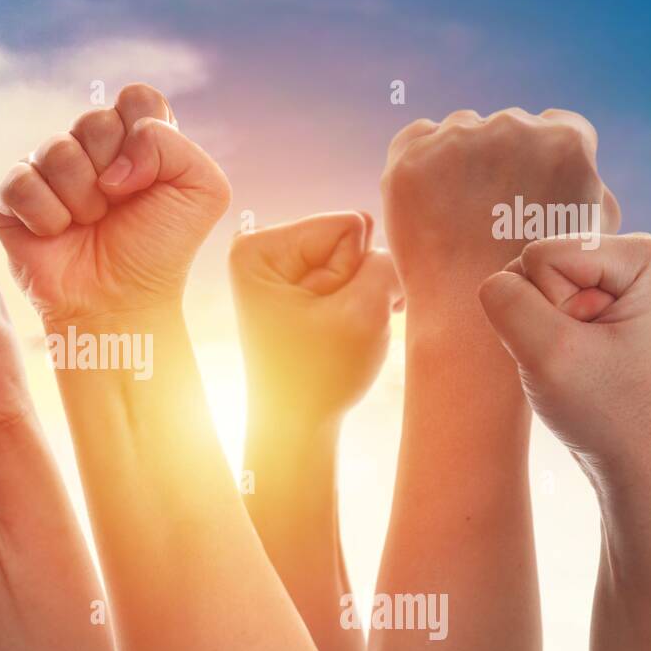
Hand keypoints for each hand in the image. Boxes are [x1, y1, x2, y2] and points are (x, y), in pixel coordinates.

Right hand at [0, 83, 230, 324]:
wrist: (119, 303)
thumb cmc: (160, 251)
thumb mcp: (202, 192)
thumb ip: (174, 145)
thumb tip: (113, 160)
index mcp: (135, 139)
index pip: (136, 98)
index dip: (143, 135)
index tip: (149, 178)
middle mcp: (90, 150)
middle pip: (93, 120)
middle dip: (112, 171)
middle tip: (117, 207)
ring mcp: (49, 171)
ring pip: (56, 150)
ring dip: (81, 198)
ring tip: (89, 225)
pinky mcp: (12, 199)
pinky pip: (20, 181)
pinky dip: (46, 215)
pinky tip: (58, 235)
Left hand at [230, 211, 401, 420]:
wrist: (297, 426)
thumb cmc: (320, 375)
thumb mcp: (364, 310)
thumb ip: (386, 261)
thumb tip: (392, 246)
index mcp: (259, 247)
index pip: (348, 225)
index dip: (354, 272)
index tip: (329, 315)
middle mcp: (263, 248)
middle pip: (351, 237)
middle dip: (357, 281)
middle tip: (337, 326)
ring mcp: (281, 267)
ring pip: (356, 258)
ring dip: (362, 294)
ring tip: (339, 332)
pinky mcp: (298, 285)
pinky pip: (349, 275)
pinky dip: (358, 302)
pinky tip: (344, 330)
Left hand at [381, 108, 620, 321]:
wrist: (469, 317)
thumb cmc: (539, 285)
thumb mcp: (590, 235)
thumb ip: (594, 189)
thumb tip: (585, 166)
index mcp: (566, 141)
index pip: (558, 127)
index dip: (543, 160)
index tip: (528, 189)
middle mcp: (513, 129)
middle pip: (507, 127)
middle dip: (501, 158)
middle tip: (488, 209)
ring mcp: (458, 140)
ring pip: (460, 130)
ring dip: (459, 157)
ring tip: (456, 211)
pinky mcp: (411, 158)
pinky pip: (415, 139)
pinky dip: (420, 162)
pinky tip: (429, 200)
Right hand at [478, 233, 650, 474]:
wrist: (631, 459)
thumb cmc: (605, 410)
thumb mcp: (549, 353)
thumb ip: (506, 302)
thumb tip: (490, 282)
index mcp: (640, 254)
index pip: (541, 256)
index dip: (550, 309)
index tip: (588, 347)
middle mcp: (624, 256)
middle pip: (531, 264)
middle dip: (539, 318)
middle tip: (577, 358)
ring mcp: (602, 279)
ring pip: (521, 284)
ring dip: (533, 331)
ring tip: (573, 361)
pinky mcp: (582, 302)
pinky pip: (525, 304)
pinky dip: (532, 338)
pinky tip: (564, 360)